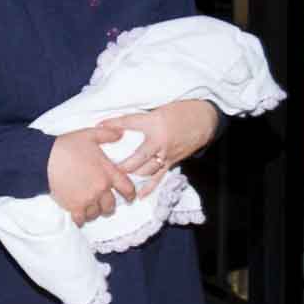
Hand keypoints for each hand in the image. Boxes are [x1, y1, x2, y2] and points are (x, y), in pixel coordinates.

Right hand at [47, 127, 136, 225]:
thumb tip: (121, 133)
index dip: (130, 194)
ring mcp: (87, 199)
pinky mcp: (73, 206)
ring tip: (90, 207)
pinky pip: (81, 219)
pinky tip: (79, 216)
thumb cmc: (67, 146)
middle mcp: (100, 188)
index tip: (129, 197)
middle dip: (109, 205)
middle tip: (104, 202)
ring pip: (96, 213)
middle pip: (111, 205)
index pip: (127, 188)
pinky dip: (81, 219)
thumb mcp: (90, 135)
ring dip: (95, 211)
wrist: (45, 159)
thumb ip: (108, 135)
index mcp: (108, 172)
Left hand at [100, 100, 220, 195]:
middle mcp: (160, 141)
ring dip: (132, 174)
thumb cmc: (182, 111)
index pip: (130, 123)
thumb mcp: (160, 109)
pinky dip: (149, 187)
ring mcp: (166, 154)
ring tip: (117, 178)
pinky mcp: (172, 162)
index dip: (113, 124)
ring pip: (146, 169)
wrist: (204, 120)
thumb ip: (143, 118)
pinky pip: (159, 177)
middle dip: (121, 163)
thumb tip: (122, 123)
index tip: (99, 125)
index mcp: (155, 123)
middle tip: (105, 167)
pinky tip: (139, 195)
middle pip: (136, 156)